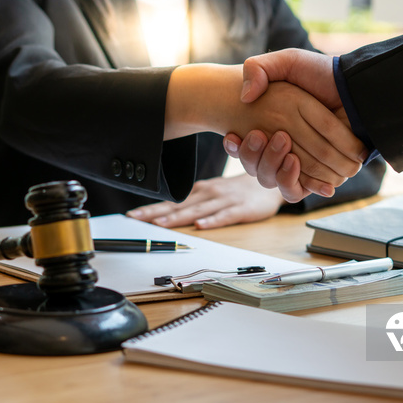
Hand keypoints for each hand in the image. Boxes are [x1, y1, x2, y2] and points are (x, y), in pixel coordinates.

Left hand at [126, 174, 284, 228]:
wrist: (270, 176)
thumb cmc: (238, 189)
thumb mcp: (214, 191)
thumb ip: (195, 200)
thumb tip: (170, 212)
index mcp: (200, 191)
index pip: (171, 201)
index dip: (151, 208)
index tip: (132, 215)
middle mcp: (208, 193)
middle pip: (178, 205)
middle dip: (156, 213)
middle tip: (136, 219)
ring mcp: (224, 200)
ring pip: (197, 210)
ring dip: (178, 217)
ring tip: (161, 225)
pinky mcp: (241, 208)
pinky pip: (225, 216)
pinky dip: (212, 221)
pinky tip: (200, 226)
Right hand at [165, 64, 363, 195]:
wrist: (357, 86)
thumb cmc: (322, 73)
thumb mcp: (288, 62)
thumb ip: (259, 69)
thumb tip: (245, 97)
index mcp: (273, 128)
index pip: (247, 149)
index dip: (237, 148)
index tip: (232, 136)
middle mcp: (285, 149)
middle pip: (258, 168)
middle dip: (253, 156)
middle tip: (257, 135)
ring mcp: (302, 163)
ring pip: (274, 180)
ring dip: (271, 165)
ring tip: (279, 142)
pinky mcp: (320, 174)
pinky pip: (298, 188)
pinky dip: (293, 179)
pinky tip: (293, 161)